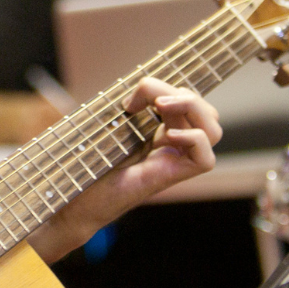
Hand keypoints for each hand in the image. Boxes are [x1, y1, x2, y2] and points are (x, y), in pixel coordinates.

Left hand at [29, 77, 221, 261]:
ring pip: (212, 130)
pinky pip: (205, 159)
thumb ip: (133, 105)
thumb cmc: (87, 164)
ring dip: (193, 108)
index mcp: (160, 131)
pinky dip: (194, 139)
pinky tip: (167, 136)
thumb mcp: (112, 124)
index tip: (131, 100)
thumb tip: (147, 86)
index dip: (169, 88)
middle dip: (184, 94)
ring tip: (162, 107)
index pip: (188, 102)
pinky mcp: (171, 178)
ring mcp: (174, 162)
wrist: (76, 201)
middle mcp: (172, 146)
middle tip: (153, 100)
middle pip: (206, 112)